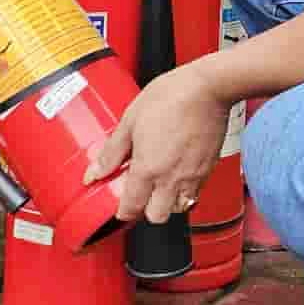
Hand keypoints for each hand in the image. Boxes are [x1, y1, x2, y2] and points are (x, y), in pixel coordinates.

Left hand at [84, 65, 229, 223]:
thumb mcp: (130, 120)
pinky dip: (187, 189)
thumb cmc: (172, 96)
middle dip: (146, 210)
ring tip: (161, 183)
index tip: (120, 202)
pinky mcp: (209, 168)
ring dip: (168, 202)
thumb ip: (112, 151)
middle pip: (156, 217)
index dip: (122, 210)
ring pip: (179, 208)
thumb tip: (94, 172)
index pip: (131, 208)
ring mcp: (193, 175)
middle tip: (140, 193)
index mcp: (148, 168)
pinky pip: (197, 192)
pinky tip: (179, 171)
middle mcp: (172, 178)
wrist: (208, 87)